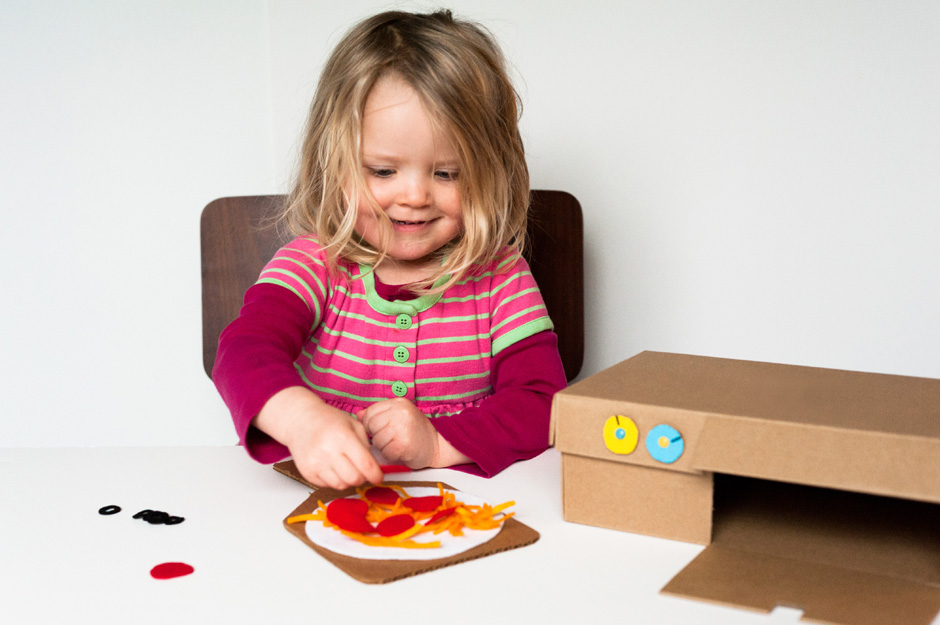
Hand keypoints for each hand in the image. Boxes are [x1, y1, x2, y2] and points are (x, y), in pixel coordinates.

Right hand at [253, 386, 382, 488]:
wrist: (299, 420)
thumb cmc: (329, 420)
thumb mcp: (353, 425)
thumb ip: (366, 446)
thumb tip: (375, 468)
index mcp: (343, 437)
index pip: (365, 465)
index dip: (376, 475)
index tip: (378, 478)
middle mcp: (328, 452)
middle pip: (354, 479)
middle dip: (362, 477)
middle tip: (361, 470)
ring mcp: (315, 464)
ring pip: (341, 486)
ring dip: (348, 480)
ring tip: (345, 466)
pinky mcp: (306, 472)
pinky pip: (328, 485)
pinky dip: (334, 479)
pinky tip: (331, 466)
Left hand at [357, 398, 440, 468]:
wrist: (439, 444)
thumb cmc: (416, 431)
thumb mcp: (399, 416)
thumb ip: (379, 414)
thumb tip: (358, 414)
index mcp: (398, 403)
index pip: (370, 412)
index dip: (371, 424)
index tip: (382, 429)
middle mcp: (401, 412)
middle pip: (371, 426)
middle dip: (377, 436)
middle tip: (391, 438)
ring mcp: (403, 428)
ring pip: (377, 441)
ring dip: (384, 447)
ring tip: (397, 444)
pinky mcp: (404, 445)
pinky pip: (385, 453)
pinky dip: (390, 456)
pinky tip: (400, 452)